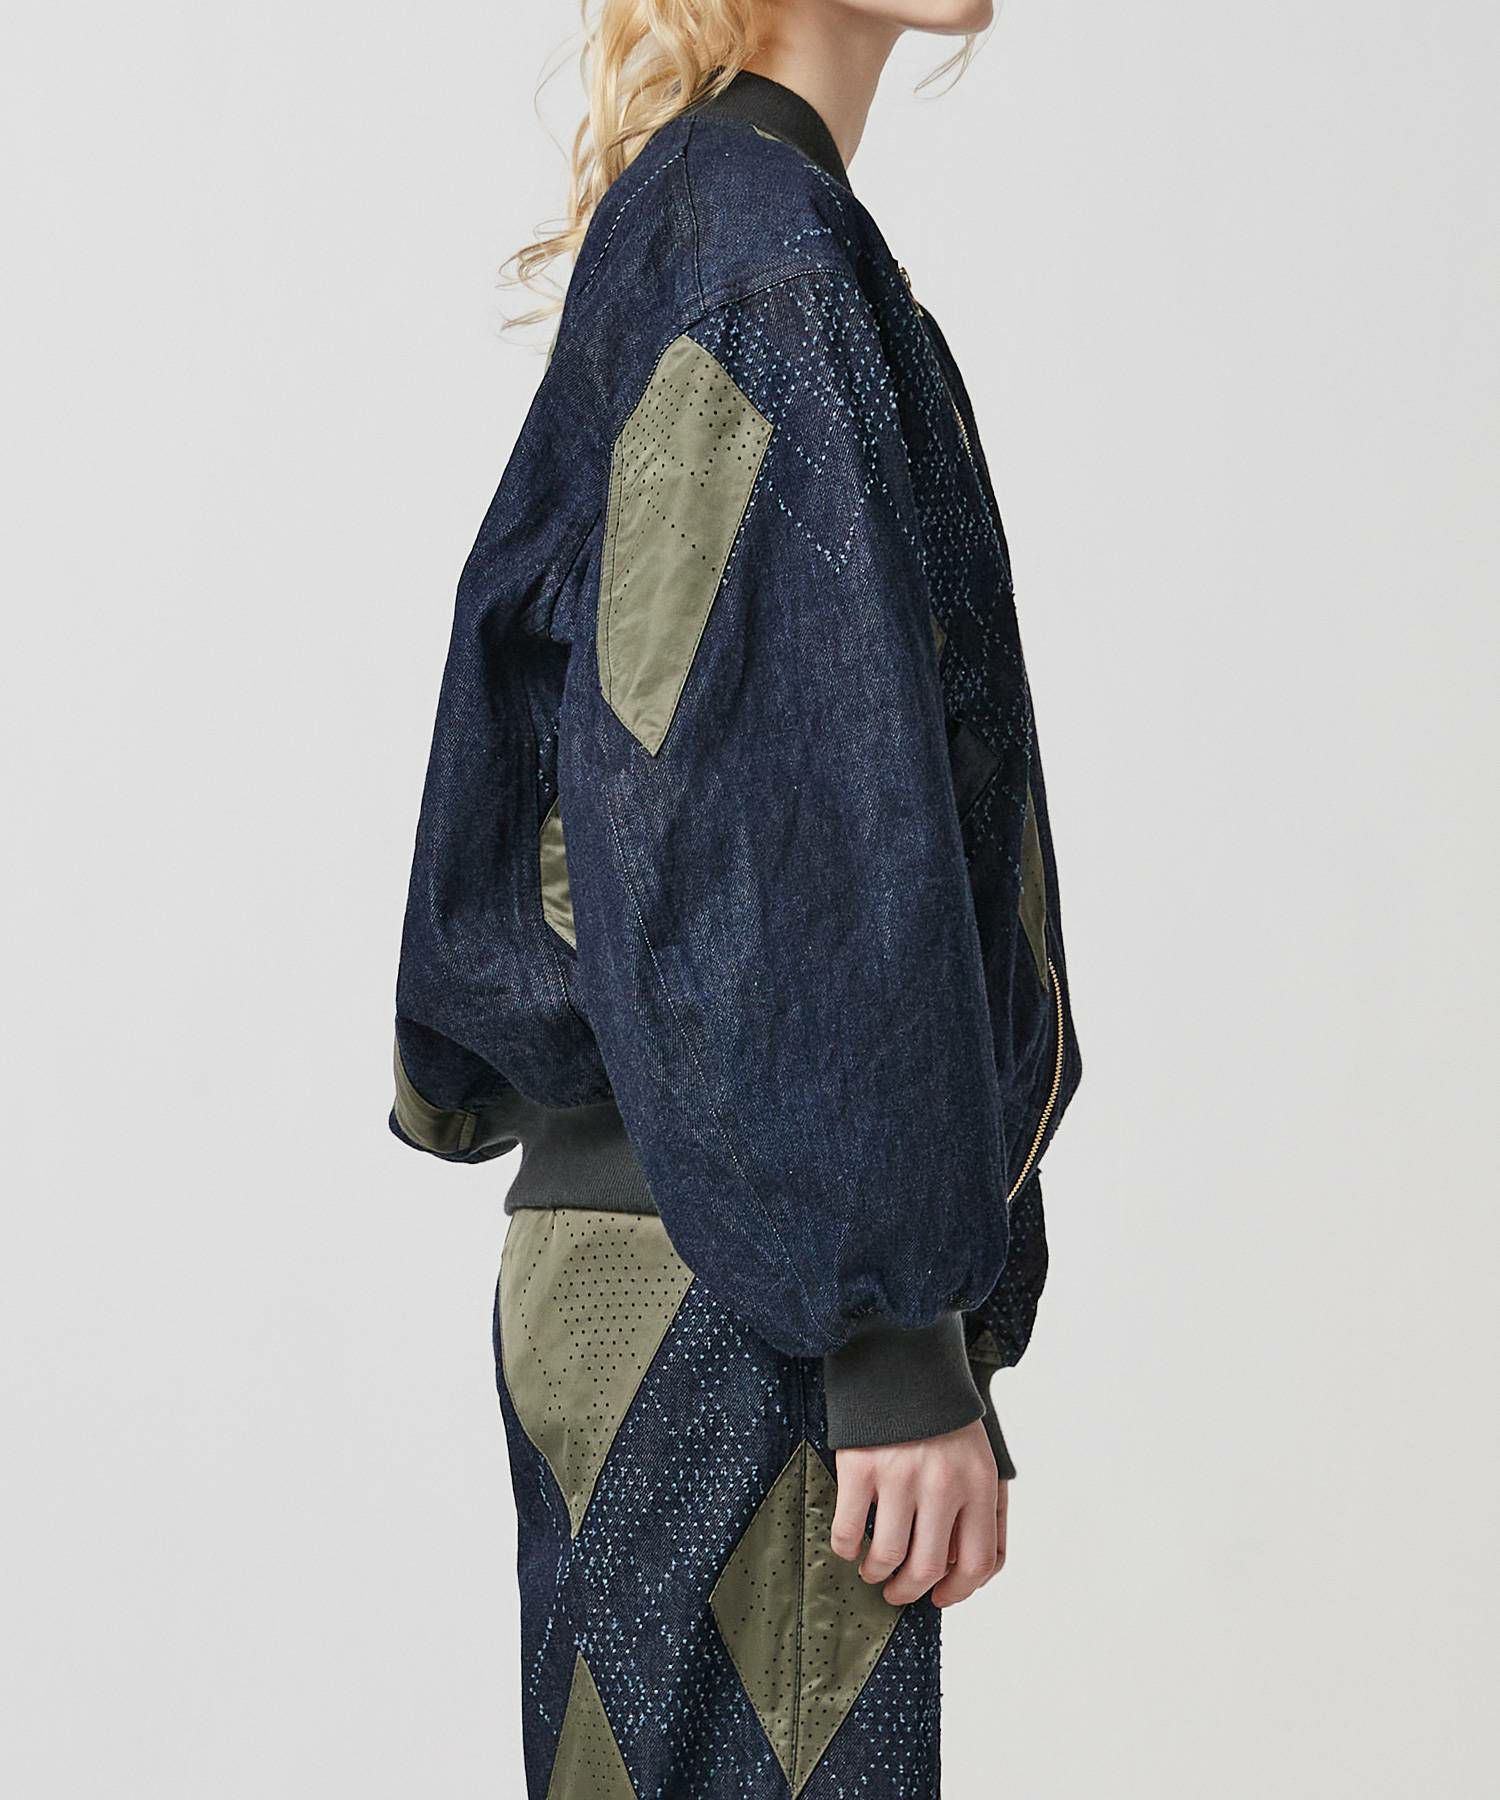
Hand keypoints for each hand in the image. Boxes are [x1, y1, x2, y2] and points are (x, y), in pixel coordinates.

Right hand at [830, 1418, 1007, 1607]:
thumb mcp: (982, 1460)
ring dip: (876, 1574)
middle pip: (928, 1568)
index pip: (978, 1562)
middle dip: (909, 1591)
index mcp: (979, 1482)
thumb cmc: (943, 1421)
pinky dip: (845, 1549)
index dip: (958, 1591)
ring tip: (872, 1569)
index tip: (939, 1597)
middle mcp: (942, 1483)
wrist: (904, 1361)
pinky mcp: (860, 1466)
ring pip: (887, 1556)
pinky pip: (847, 1531)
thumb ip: (986, 1515)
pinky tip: (849, 1544)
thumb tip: (963, 1574)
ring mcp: (899, 1475)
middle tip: (897, 1592)